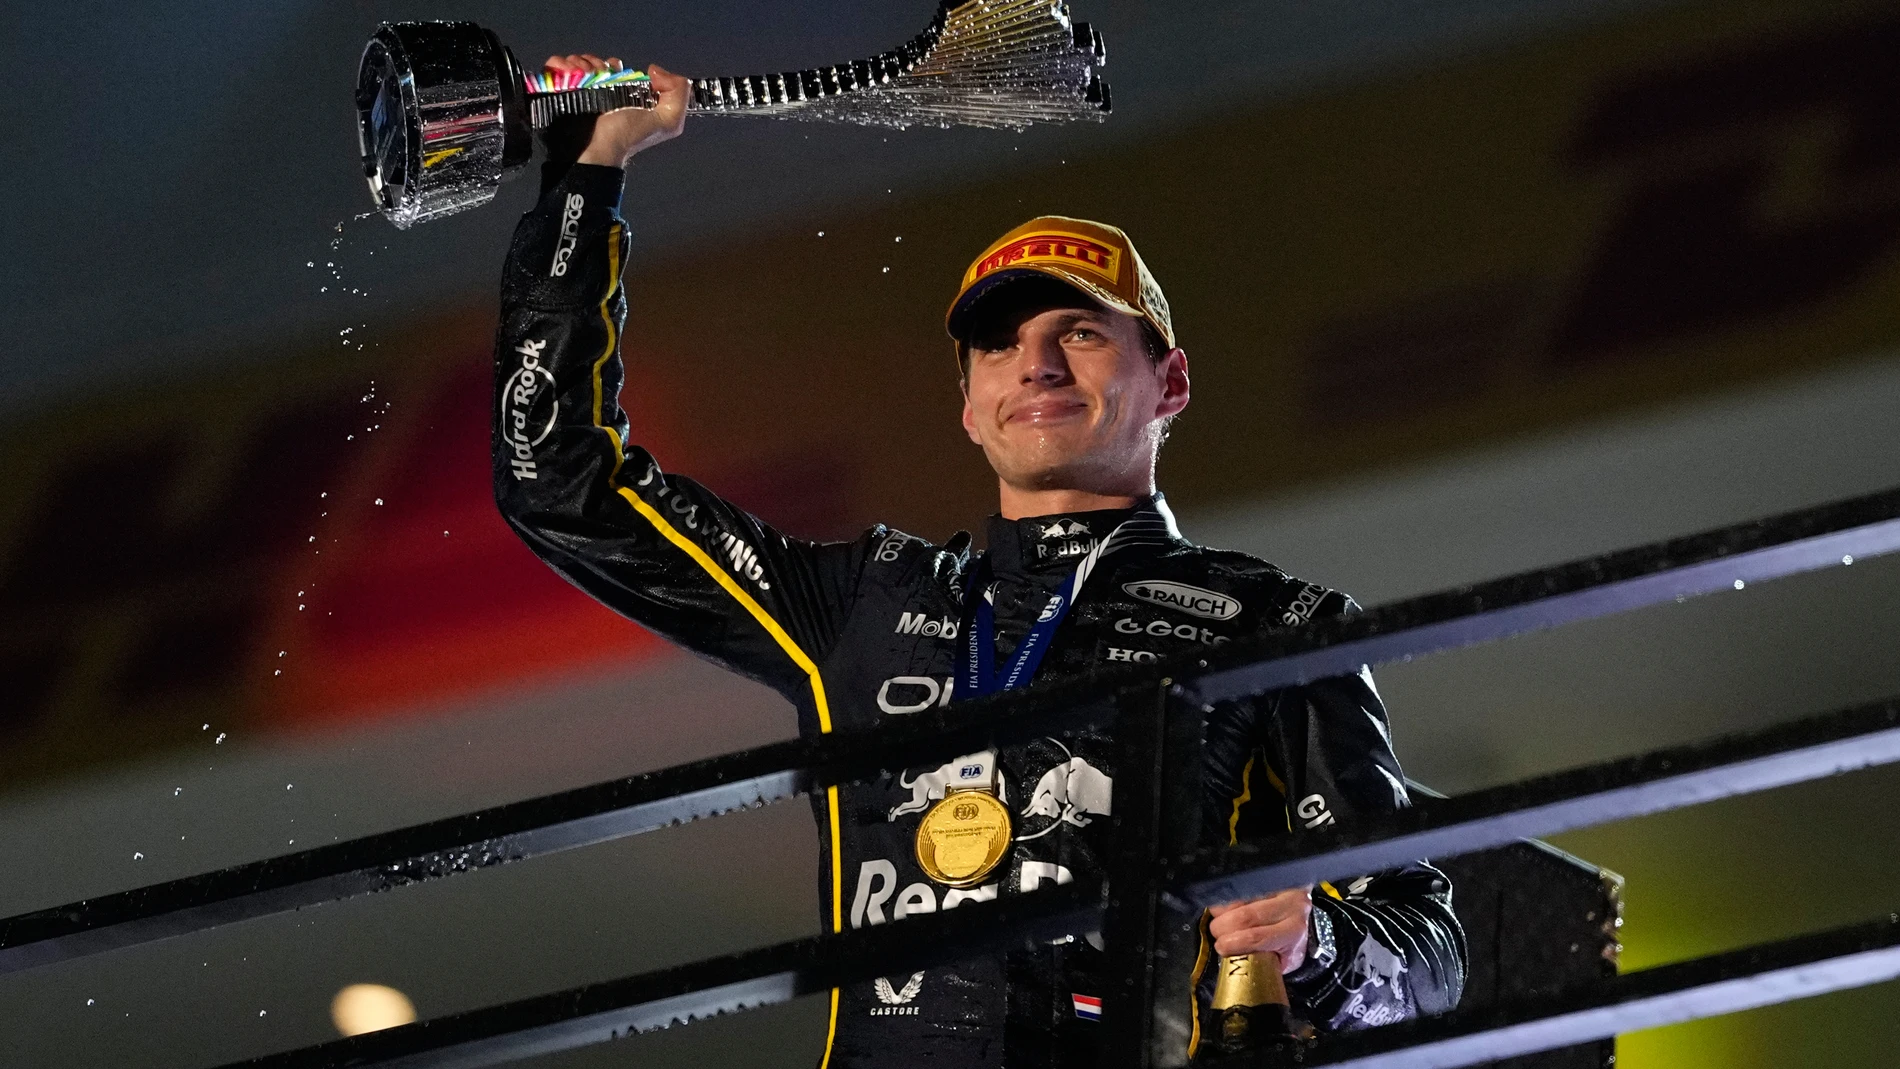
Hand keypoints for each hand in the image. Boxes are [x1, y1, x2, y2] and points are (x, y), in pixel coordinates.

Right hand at [538, 54, 688, 167]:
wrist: (597, 151)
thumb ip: (677, 93)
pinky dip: (559, 66)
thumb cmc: (628, 137)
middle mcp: (599, 91)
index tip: (614, 71)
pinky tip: (568, 75)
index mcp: (622, 94)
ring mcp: (577, 91)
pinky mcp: (558, 92)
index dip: (616, 66)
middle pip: (594, 63)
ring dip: (578, 64)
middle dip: (595, 64)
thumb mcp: (667, 121)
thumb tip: (655, 70)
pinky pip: (555, 67)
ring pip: (575, 62)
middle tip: (597, 76)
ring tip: (581, 78)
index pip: (615, 67)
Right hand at [1207, 886, 1312, 970]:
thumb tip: (1235, 967)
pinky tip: (1225, 910)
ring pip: (1239, 899)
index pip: (1258, 937)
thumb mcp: (1283, 960)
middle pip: (1245, 916)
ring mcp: (1279, 889)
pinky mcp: (1269, 878)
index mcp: (1293, 931)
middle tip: (1218, 936)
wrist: (1301, 912)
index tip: (1221, 948)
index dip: (1234, 943)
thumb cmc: (1289, 941)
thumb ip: (1264, 964)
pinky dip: (1226, 901)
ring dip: (1221, 913)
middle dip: (1223, 928)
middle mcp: (1290, 907)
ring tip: (1220, 922)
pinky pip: (1238, 888)